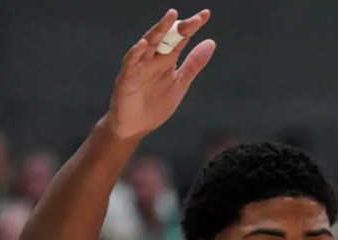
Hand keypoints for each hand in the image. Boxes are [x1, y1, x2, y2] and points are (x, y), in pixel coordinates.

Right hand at [106, 9, 215, 138]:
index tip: (205, 14)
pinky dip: (136, 53)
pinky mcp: (127, 78)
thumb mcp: (180, 83)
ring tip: (171, 17)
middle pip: (166, 38)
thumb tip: (211, 42)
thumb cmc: (155, 104)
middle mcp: (153, 59)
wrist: (136, 127)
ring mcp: (139, 67)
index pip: (180, 39)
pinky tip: (143, 43)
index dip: (191, 27)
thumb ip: (194, 64)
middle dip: (179, 27)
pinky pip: (131, 63)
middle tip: (194, 19)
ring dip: (159, 30)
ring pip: (148, 44)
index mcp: (167, 60)